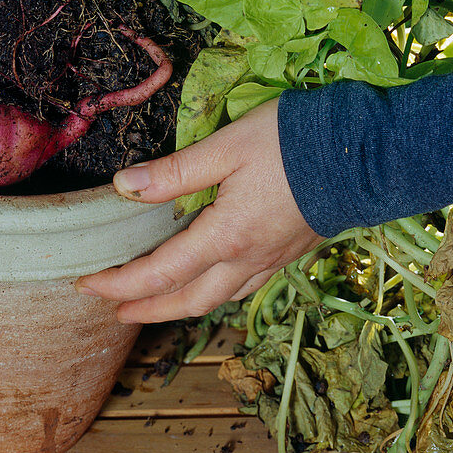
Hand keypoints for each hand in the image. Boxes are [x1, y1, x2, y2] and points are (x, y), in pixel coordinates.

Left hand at [75, 100, 322, 322]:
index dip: (119, 282)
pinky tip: (213, 284)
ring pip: (218, 299)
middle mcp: (248, 260)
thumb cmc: (294, 142)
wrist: (366, 153)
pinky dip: (217, 294)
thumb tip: (123, 188)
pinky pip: (245, 287)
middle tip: (114, 310)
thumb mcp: (227, 146)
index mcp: (225, 237)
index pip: (160, 272)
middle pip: (188, 300)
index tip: (86, 285)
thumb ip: (174, 172)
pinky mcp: (291, 253)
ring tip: (155, 304)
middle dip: (147, 309)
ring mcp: (272, 260)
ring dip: (180, 307)